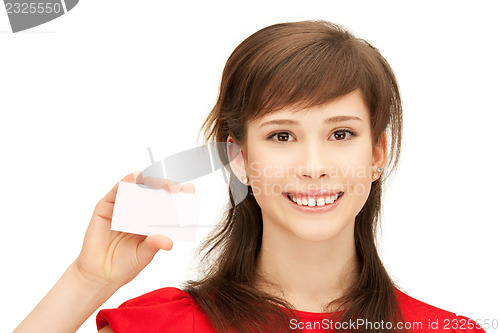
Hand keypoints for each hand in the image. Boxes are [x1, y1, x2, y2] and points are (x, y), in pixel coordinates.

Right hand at [72, 171, 194, 288]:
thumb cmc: (124, 265)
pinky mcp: (106, 206)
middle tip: (175, 188)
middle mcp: (138, 211)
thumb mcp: (143, 255)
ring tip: (160, 184)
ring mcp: (122, 207)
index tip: (189, 190)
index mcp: (152, 221)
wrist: (99, 275)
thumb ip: (154, 245)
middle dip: (166, 186)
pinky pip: (117, 190)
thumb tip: (169, 241)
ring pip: (137, 187)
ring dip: (150, 181)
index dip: (179, 195)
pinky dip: (126, 181)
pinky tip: (134, 177)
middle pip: (154, 191)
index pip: (168, 203)